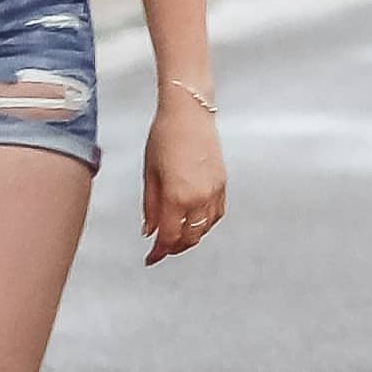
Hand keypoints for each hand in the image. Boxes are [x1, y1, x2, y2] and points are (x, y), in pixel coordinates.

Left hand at [139, 94, 226, 262]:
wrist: (189, 113)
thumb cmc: (164, 136)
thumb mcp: (149, 174)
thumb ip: (150, 206)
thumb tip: (149, 230)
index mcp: (177, 196)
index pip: (168, 236)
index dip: (159, 252)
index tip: (151, 259)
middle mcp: (199, 197)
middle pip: (190, 237)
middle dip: (175, 247)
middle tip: (162, 249)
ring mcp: (214, 190)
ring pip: (205, 228)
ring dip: (191, 237)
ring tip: (177, 236)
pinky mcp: (222, 183)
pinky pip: (216, 213)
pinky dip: (205, 223)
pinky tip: (194, 220)